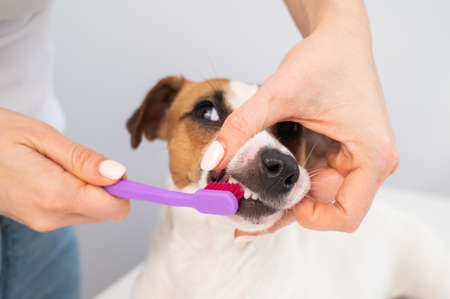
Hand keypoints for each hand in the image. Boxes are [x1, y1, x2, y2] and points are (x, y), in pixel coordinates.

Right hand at [0, 108, 129, 231]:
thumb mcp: (42, 136)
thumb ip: (82, 159)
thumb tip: (118, 174)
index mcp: (55, 195)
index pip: (115, 208)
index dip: (124, 188)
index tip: (115, 169)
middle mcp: (51, 216)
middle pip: (108, 211)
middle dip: (107, 187)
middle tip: (81, 160)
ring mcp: (43, 222)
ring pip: (92, 211)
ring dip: (90, 188)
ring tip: (61, 164)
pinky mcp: (38, 220)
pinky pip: (74, 210)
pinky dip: (76, 192)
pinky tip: (54, 173)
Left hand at [201, 11, 397, 233]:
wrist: (339, 39)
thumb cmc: (325, 59)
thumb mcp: (279, 93)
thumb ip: (242, 127)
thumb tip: (211, 162)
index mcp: (372, 155)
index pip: (347, 215)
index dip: (311, 220)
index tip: (276, 203)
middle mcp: (371, 164)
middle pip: (327, 209)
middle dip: (284, 210)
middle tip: (238, 212)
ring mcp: (356, 160)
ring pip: (317, 197)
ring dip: (283, 198)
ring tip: (242, 200)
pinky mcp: (341, 154)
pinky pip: (313, 179)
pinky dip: (287, 184)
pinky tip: (259, 185)